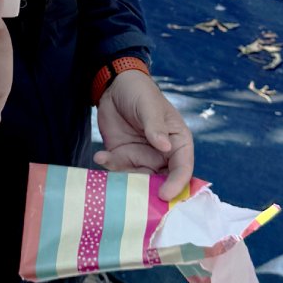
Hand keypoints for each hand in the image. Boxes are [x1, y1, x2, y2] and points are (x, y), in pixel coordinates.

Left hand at [94, 70, 193, 200]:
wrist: (114, 87)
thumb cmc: (140, 93)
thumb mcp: (149, 106)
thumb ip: (155, 127)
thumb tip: (165, 148)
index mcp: (178, 142)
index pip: (182, 168)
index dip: (176, 184)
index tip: (164, 195)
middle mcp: (163, 156)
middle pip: (162, 181)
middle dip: (149, 192)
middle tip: (134, 195)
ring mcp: (142, 158)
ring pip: (139, 181)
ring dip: (125, 180)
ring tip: (111, 165)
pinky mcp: (123, 157)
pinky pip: (118, 171)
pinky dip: (109, 167)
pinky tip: (100, 156)